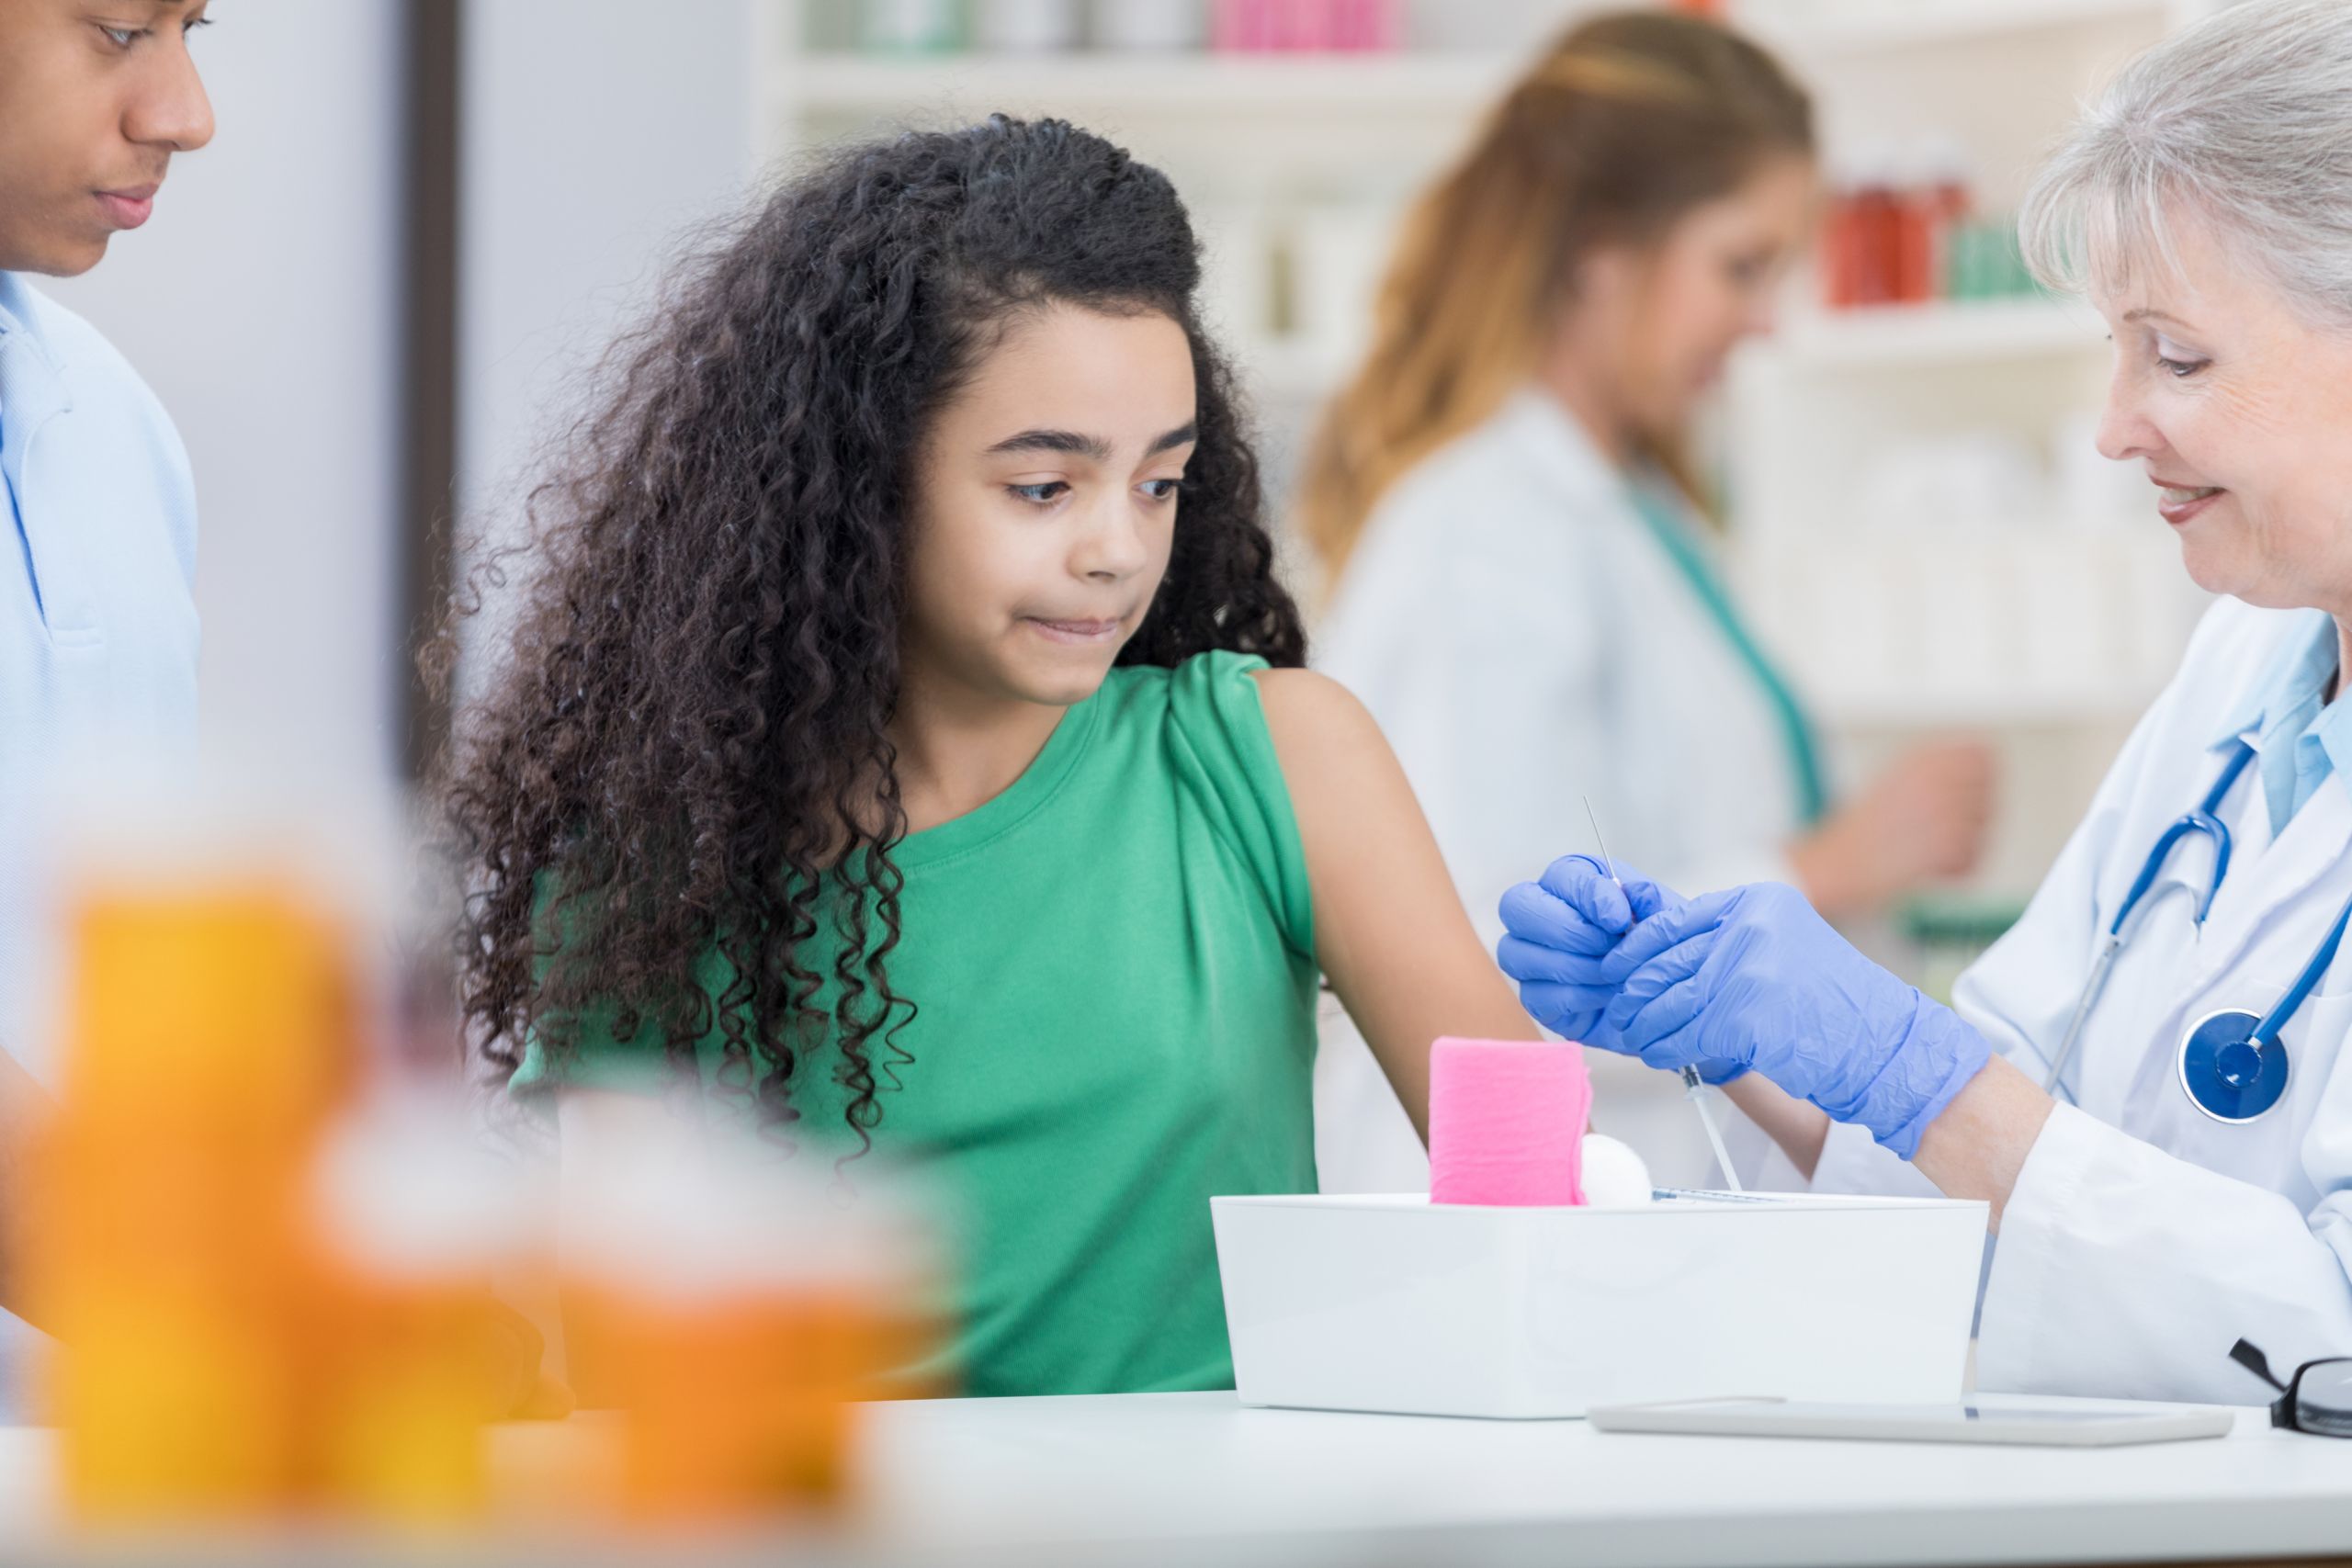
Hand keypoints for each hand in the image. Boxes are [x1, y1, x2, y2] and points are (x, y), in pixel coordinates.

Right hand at [1495, 856, 1742, 1081]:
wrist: (1663, 994)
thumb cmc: (1656, 946)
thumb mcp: (1663, 916)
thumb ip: (1649, 899)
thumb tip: (1633, 895)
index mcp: (1570, 882)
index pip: (1559, 876)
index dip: (1588, 897)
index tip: (1620, 919)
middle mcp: (1539, 913)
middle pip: (1517, 907)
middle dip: (1569, 930)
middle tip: (1610, 946)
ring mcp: (1528, 956)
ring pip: (1516, 953)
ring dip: (1574, 966)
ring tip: (1614, 974)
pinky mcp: (1534, 997)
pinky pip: (1534, 995)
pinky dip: (1576, 997)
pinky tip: (1606, 996)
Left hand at [1599, 882, 1989, 1157]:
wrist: (1885, 1044)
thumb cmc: (1833, 1007)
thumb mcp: (1783, 950)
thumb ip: (1728, 944)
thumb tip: (1659, 959)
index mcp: (1757, 903)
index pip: (1674, 920)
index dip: (1636, 948)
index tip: (1616, 969)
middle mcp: (1750, 926)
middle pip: (1664, 957)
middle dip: (1634, 990)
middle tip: (1620, 1012)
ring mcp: (1748, 967)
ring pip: (1669, 997)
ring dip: (1646, 1024)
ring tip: (1638, 1038)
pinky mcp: (1745, 1012)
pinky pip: (1685, 1032)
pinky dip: (1666, 1047)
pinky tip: (1661, 1055)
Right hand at [1791, 739, 1996, 917]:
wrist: (1834, 866)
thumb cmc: (1862, 832)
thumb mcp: (1899, 782)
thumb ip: (1941, 768)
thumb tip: (1989, 764)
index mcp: (1921, 759)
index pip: (1983, 754)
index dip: (1984, 778)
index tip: (1968, 797)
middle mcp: (1933, 779)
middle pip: (1990, 793)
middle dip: (1977, 815)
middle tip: (1946, 831)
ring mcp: (1941, 812)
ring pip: (1985, 828)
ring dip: (1966, 845)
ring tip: (1931, 851)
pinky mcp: (1945, 845)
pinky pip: (1973, 858)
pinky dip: (1956, 870)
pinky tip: (1929, 870)